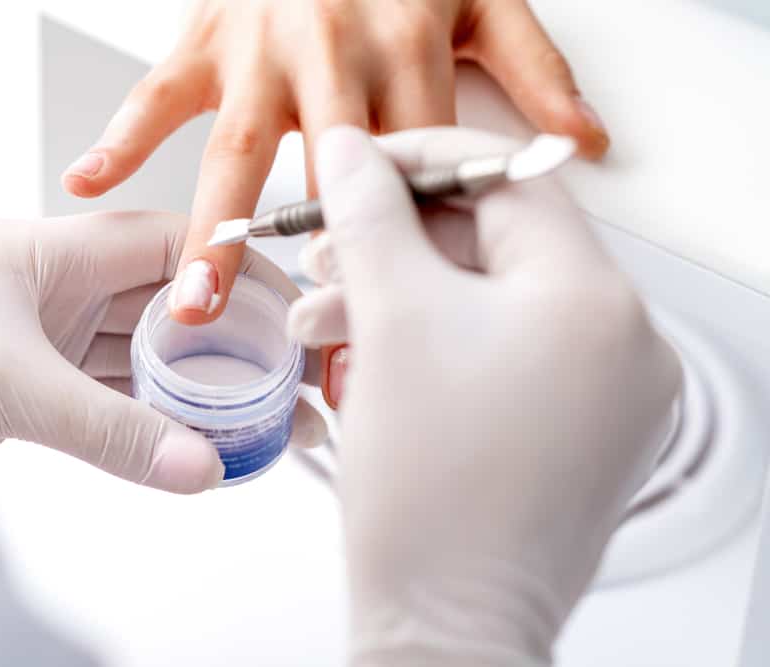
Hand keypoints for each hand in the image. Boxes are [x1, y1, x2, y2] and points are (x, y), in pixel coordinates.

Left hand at [0, 211, 324, 492]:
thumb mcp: (13, 389)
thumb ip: (114, 431)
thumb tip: (202, 467)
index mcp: (39, 250)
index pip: (156, 242)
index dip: (221, 266)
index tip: (276, 298)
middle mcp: (45, 284)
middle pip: (156, 298)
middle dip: (217, 333)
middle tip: (275, 366)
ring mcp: (40, 333)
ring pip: (136, 347)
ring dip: (188, 377)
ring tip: (248, 406)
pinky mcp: (32, 378)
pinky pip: (109, 387)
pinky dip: (148, 409)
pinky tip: (188, 430)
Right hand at [61, 0, 608, 328]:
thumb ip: (535, 68)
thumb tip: (584, 142)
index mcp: (405, 49)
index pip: (415, 169)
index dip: (418, 248)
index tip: (418, 325)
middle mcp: (332, 52)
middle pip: (327, 175)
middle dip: (323, 260)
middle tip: (318, 339)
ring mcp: (261, 51)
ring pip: (236, 148)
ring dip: (213, 227)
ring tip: (195, 299)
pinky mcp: (207, 40)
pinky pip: (156, 92)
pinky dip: (120, 137)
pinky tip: (88, 182)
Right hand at [292, 127, 678, 664]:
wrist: (445, 630)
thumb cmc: (427, 497)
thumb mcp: (390, 323)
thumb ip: (368, 215)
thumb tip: (350, 149)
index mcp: (597, 300)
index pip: (506, 178)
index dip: (417, 161)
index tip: (354, 167)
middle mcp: (625, 341)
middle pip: (498, 243)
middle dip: (397, 244)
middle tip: (325, 258)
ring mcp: (609, 393)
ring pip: (494, 302)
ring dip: (406, 298)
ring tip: (326, 321)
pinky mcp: (580, 431)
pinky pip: (506, 356)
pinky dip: (439, 345)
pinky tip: (372, 359)